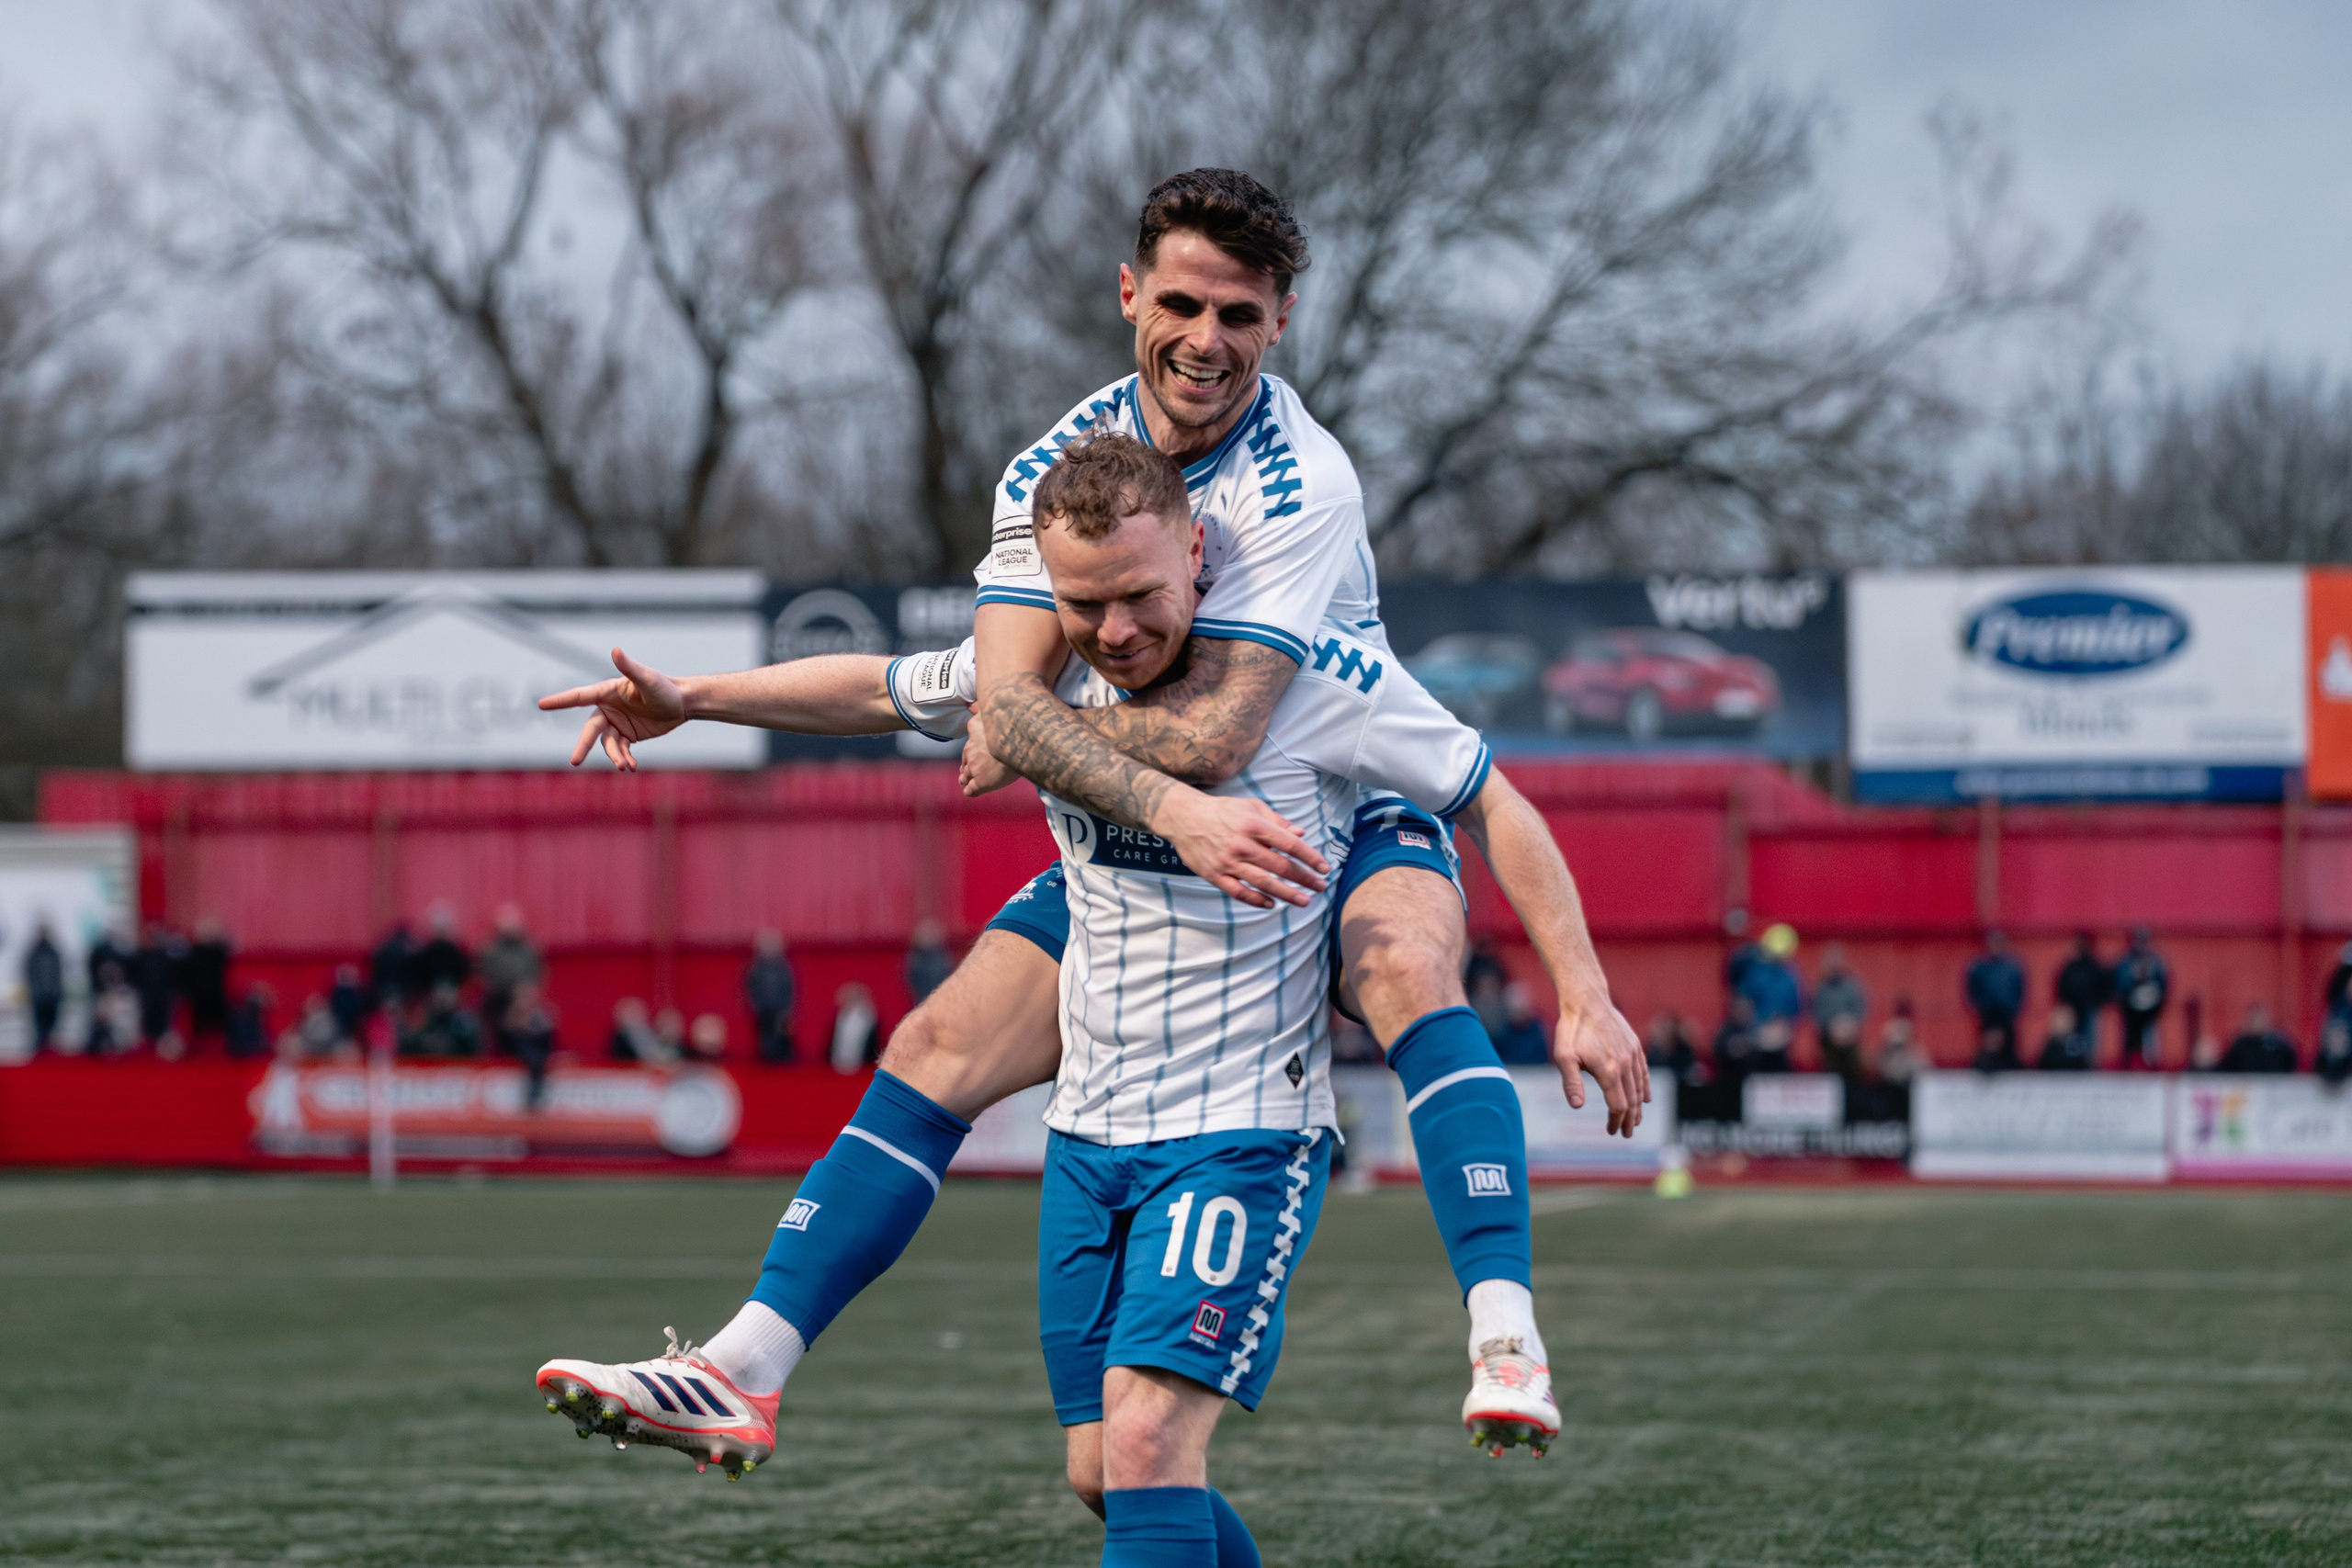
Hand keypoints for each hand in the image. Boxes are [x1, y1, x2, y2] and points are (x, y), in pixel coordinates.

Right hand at [538, 647, 686, 770]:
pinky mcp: (628, 736)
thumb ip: (629, 668)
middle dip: (583, 745)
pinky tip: (632, 767)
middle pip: (591, 730)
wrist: (682, 703)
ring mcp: (617, 723)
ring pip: (607, 744)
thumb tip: (615, 650)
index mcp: (607, 692)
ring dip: (615, 756)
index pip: (579, 696)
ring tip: (625, 766)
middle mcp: (608, 708)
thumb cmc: (664, 687)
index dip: (560, 701)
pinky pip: (621, 750)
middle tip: (574, 762)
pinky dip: (624, 759)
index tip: (541, 705)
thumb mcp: (647, 679)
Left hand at [959, 710, 1019, 796]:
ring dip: (967, 778)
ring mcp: (974, 766)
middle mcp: (971, 748)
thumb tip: (969, 704)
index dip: (972, 752)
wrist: (1023, 744)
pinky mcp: (981, 782)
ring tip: (969, 781)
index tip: (977, 754)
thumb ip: (982, 707)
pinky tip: (972, 790)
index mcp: (974, 728)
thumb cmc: (1016, 725)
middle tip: (975, 769)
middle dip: (969, 765)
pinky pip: (970, 790)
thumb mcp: (996, 711)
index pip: (968, 743)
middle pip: (965, 760)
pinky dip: (971, 790)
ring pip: (965, 775)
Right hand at [1149, 788, 1329, 909]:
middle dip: (1304, 878)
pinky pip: (1238, 892)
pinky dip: (1255, 900)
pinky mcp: (1215, 875)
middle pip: (1280, 866)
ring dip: (1286, 894)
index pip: (1289, 844)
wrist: (1183, 817)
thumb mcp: (1251, 806)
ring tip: (1304, 901)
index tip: (1324, 868)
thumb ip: (1277, 821)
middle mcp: (1243, 846)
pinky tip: (1271, 904)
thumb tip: (1301, 833)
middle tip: (1320, 887)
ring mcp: (1228, 863)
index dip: (1310, 857)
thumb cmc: (1221, 810)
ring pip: (1263, 883)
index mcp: (1254, 826)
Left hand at [1552, 994, 1649, 1137]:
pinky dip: (1645, 1087)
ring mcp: (1632, 1055)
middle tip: (1626, 1133)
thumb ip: (1571, 1083)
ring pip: (1640, 1088)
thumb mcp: (1564, 1057)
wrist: (1586, 1000)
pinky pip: (1644, 1072)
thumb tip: (1577, 1106)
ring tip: (1635, 1121)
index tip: (1612, 1132)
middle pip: (1632, 1100)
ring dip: (1638, 1107)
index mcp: (1608, 1071)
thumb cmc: (1571, 1029)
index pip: (1618, 1106)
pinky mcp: (1635, 1046)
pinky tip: (1646, 1098)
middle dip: (1629, 1120)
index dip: (1616, 1121)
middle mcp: (1625, 1065)